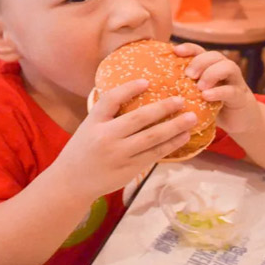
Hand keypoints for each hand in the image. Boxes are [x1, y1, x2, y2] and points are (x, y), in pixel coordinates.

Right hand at [53, 80, 197, 199]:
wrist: (72, 182)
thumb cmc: (83, 149)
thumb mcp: (88, 127)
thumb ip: (107, 114)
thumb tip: (134, 91)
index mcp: (94, 122)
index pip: (111, 100)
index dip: (129, 88)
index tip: (146, 81)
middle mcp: (106, 137)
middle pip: (139, 119)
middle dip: (163, 108)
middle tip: (181, 99)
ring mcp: (119, 155)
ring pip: (152, 138)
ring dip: (174, 127)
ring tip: (191, 118)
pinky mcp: (129, 169)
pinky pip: (154, 154)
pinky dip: (171, 145)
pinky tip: (183, 137)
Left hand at [174, 43, 260, 133]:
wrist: (238, 120)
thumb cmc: (212, 105)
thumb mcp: (197, 94)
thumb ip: (184, 86)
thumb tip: (158, 85)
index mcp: (211, 66)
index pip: (200, 50)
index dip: (189, 48)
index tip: (176, 51)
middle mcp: (224, 69)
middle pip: (214, 55)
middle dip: (200, 62)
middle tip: (188, 75)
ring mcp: (235, 82)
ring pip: (228, 67)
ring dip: (212, 74)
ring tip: (200, 87)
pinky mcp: (240, 97)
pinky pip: (231, 90)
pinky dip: (218, 92)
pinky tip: (207, 96)